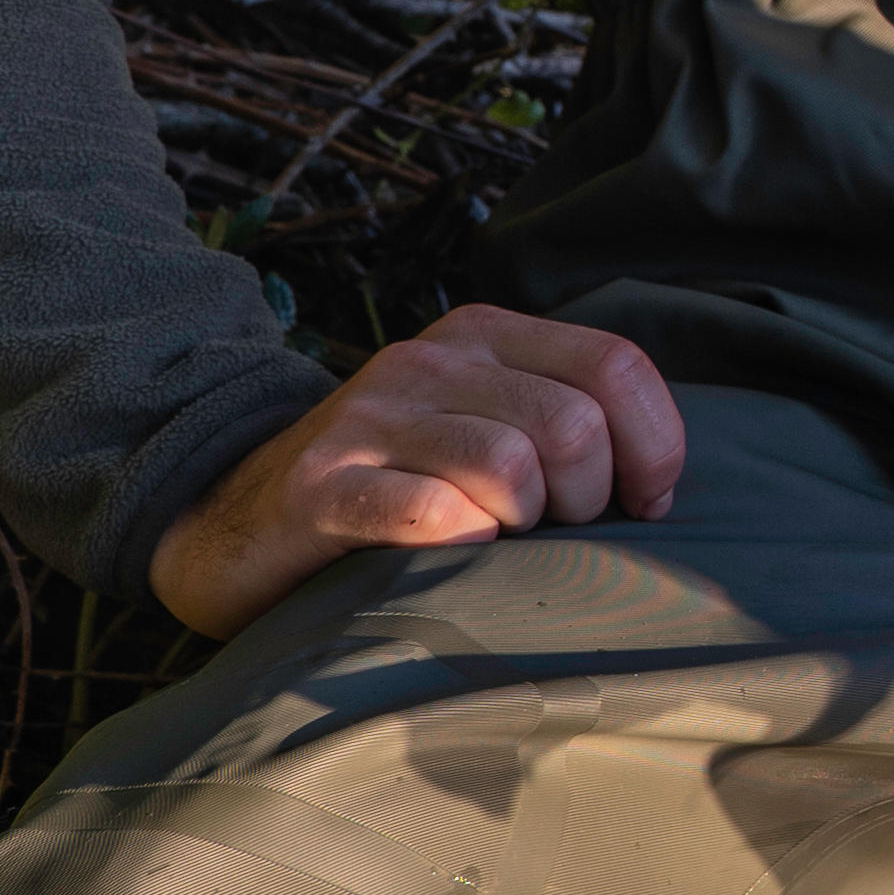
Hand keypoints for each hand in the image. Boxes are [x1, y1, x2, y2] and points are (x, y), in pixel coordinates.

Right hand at [142, 304, 685, 640]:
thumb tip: (661, 482)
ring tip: (496, 542)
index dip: (656, 446)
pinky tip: (444, 558)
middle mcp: (429, 360)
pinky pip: (431, 515)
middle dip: (589, 500)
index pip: (616, 365)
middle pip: (574, 425)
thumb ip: (565, 422)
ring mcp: (371, 418)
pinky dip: (460, 547)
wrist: (232, 519)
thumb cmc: (394, 486)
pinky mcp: (323, 487)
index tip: (646, 504)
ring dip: (525, 526)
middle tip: (553, 531)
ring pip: (511, 466)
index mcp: (484, 336)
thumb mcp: (482, 425)